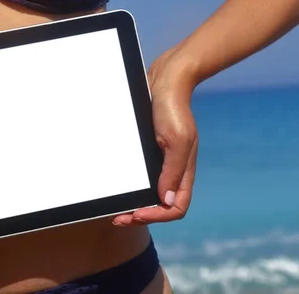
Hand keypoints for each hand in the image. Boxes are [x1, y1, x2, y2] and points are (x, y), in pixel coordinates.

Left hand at [112, 48, 198, 225]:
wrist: (166, 80)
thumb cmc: (173, 108)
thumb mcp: (176, 140)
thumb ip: (173, 171)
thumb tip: (167, 201)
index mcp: (183, 171)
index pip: (176, 207)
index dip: (156, 216)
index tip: (135, 214)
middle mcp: (172, 170)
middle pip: (159, 205)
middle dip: (139, 216)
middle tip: (117, 218)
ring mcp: (159, 161)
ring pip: (148, 193)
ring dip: (132, 204)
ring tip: (114, 209)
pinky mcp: (147, 151)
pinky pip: (140, 175)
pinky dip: (129, 186)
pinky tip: (116, 186)